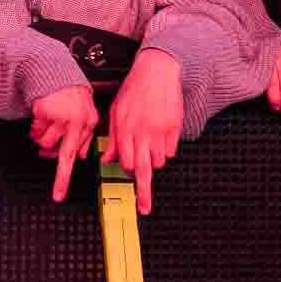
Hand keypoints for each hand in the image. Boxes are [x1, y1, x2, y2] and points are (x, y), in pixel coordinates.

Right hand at [29, 84, 98, 203]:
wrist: (54, 71)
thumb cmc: (70, 93)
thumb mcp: (85, 114)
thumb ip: (84, 136)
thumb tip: (80, 156)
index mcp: (89, 124)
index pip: (81, 153)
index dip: (68, 174)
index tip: (62, 191)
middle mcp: (77, 123)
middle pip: (66, 157)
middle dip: (62, 179)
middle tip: (58, 194)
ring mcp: (61, 118)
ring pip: (46, 143)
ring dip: (41, 139)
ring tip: (43, 128)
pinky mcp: (46, 111)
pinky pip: (36, 130)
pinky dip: (35, 127)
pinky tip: (40, 118)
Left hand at [106, 49, 182, 214]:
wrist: (157, 73)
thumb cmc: (133, 91)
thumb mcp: (116, 112)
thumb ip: (113, 138)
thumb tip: (106, 160)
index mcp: (124, 129)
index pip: (126, 162)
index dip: (127, 170)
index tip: (129, 179)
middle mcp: (142, 133)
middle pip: (144, 170)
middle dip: (144, 192)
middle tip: (144, 208)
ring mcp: (160, 132)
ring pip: (159, 162)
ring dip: (154, 160)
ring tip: (150, 145)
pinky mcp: (174, 129)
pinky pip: (171, 151)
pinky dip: (166, 150)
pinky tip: (160, 136)